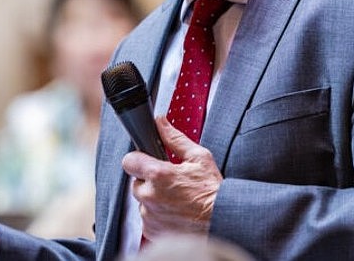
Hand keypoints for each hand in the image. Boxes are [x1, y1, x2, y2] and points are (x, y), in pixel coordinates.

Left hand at [121, 115, 222, 238]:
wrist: (225, 222)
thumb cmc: (214, 192)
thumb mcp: (199, 159)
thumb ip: (175, 139)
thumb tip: (160, 122)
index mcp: (158, 175)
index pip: (129, 161)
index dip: (138, 160)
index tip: (147, 162)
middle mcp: (149, 196)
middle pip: (136, 182)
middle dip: (149, 181)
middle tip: (170, 184)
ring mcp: (149, 215)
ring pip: (142, 201)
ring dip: (154, 199)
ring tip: (177, 201)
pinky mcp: (151, 230)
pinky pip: (147, 219)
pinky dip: (157, 216)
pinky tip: (176, 213)